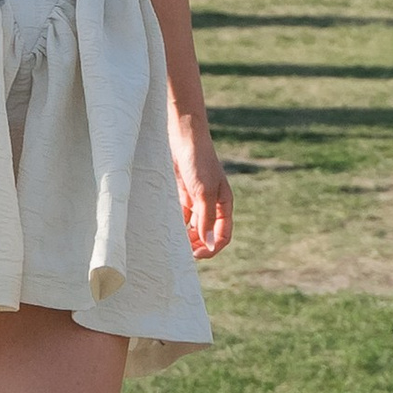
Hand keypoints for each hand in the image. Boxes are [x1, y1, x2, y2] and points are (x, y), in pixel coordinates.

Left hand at [175, 124, 232, 258]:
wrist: (184, 137)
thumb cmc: (199, 161)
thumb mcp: (203, 192)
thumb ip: (205, 218)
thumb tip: (207, 244)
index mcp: (224, 205)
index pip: (222, 235)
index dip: (212, 248)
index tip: (196, 255)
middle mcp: (212, 205)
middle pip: (207, 234)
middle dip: (197, 244)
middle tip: (181, 252)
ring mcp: (197, 200)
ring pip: (194, 227)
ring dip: (186, 236)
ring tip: (173, 243)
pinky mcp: (183, 194)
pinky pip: (181, 216)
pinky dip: (177, 224)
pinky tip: (167, 229)